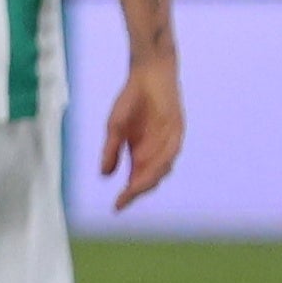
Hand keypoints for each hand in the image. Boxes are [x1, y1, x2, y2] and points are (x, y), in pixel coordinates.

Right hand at [97, 47, 184, 209]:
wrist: (148, 75)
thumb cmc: (132, 100)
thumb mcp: (115, 127)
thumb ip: (111, 150)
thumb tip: (105, 176)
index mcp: (141, 155)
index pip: (136, 181)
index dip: (127, 195)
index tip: (116, 208)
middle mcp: (157, 153)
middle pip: (150, 179)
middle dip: (137, 190)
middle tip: (124, 198)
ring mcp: (168, 143)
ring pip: (162, 169)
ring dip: (149, 179)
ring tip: (135, 187)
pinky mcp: (177, 131)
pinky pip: (171, 151)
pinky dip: (161, 161)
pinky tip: (150, 167)